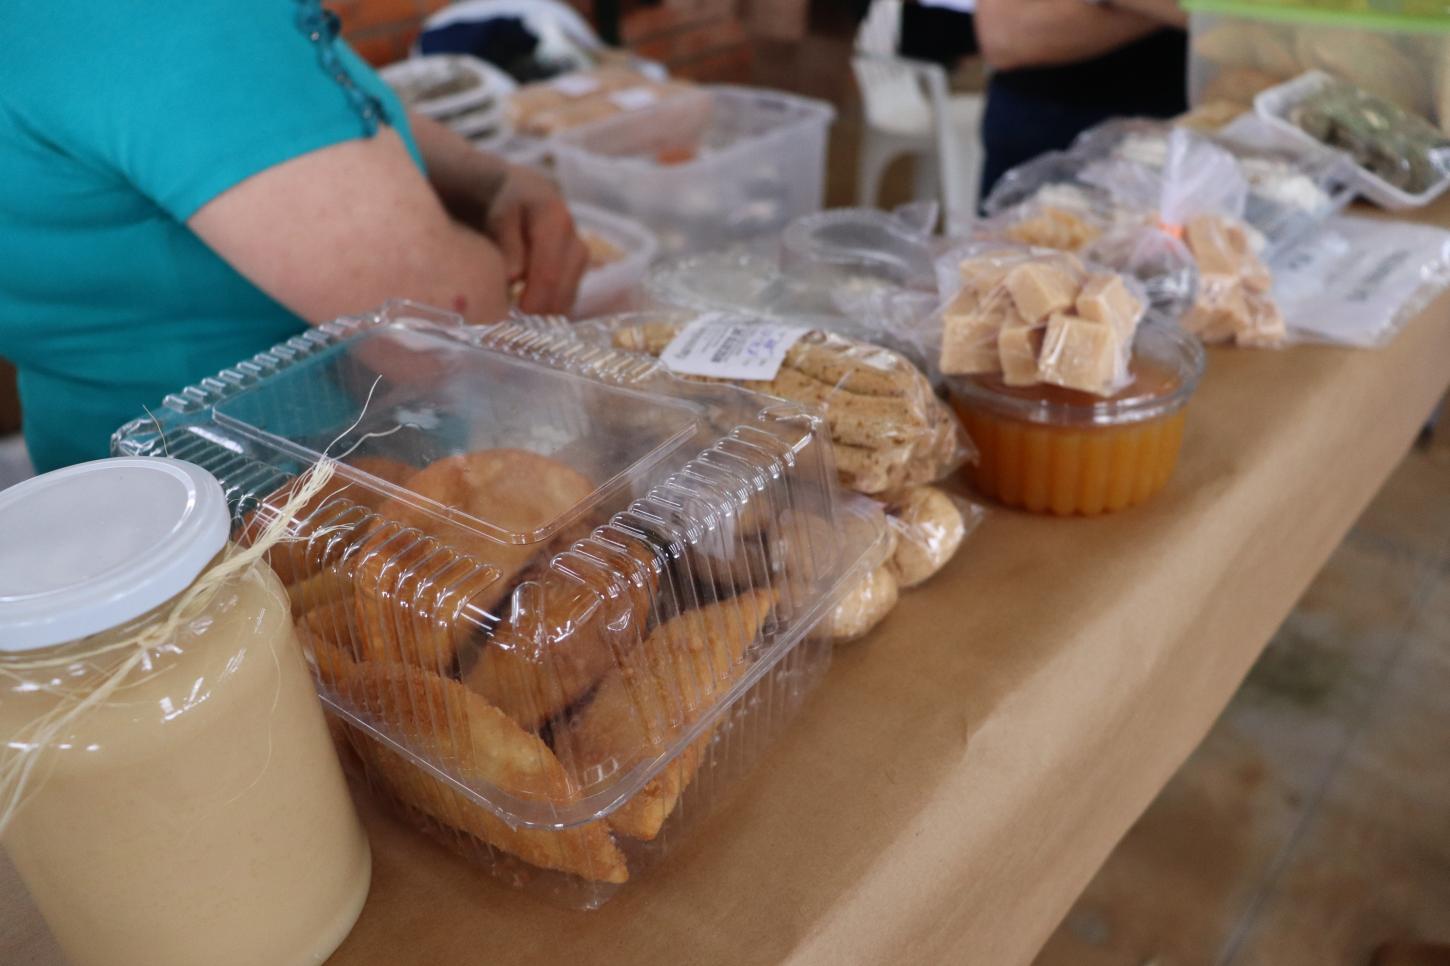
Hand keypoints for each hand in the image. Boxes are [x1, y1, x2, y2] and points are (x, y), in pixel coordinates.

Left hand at [484, 165, 589, 315]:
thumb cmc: (506, 207)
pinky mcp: (579, 272)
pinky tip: (529, 314)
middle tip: (512, 329)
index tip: (513, 319)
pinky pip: (566, 300)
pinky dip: (548, 310)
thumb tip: (515, 277)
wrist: (524, 195)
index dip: (532, 300)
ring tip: (518, 322)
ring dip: (543, 315)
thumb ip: (507, 244)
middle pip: (560, 290)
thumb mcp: (499, 217)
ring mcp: (581, 258)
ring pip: (565, 299)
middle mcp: (575, 240)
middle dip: (537, 314)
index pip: (548, 272)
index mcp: (555, 220)